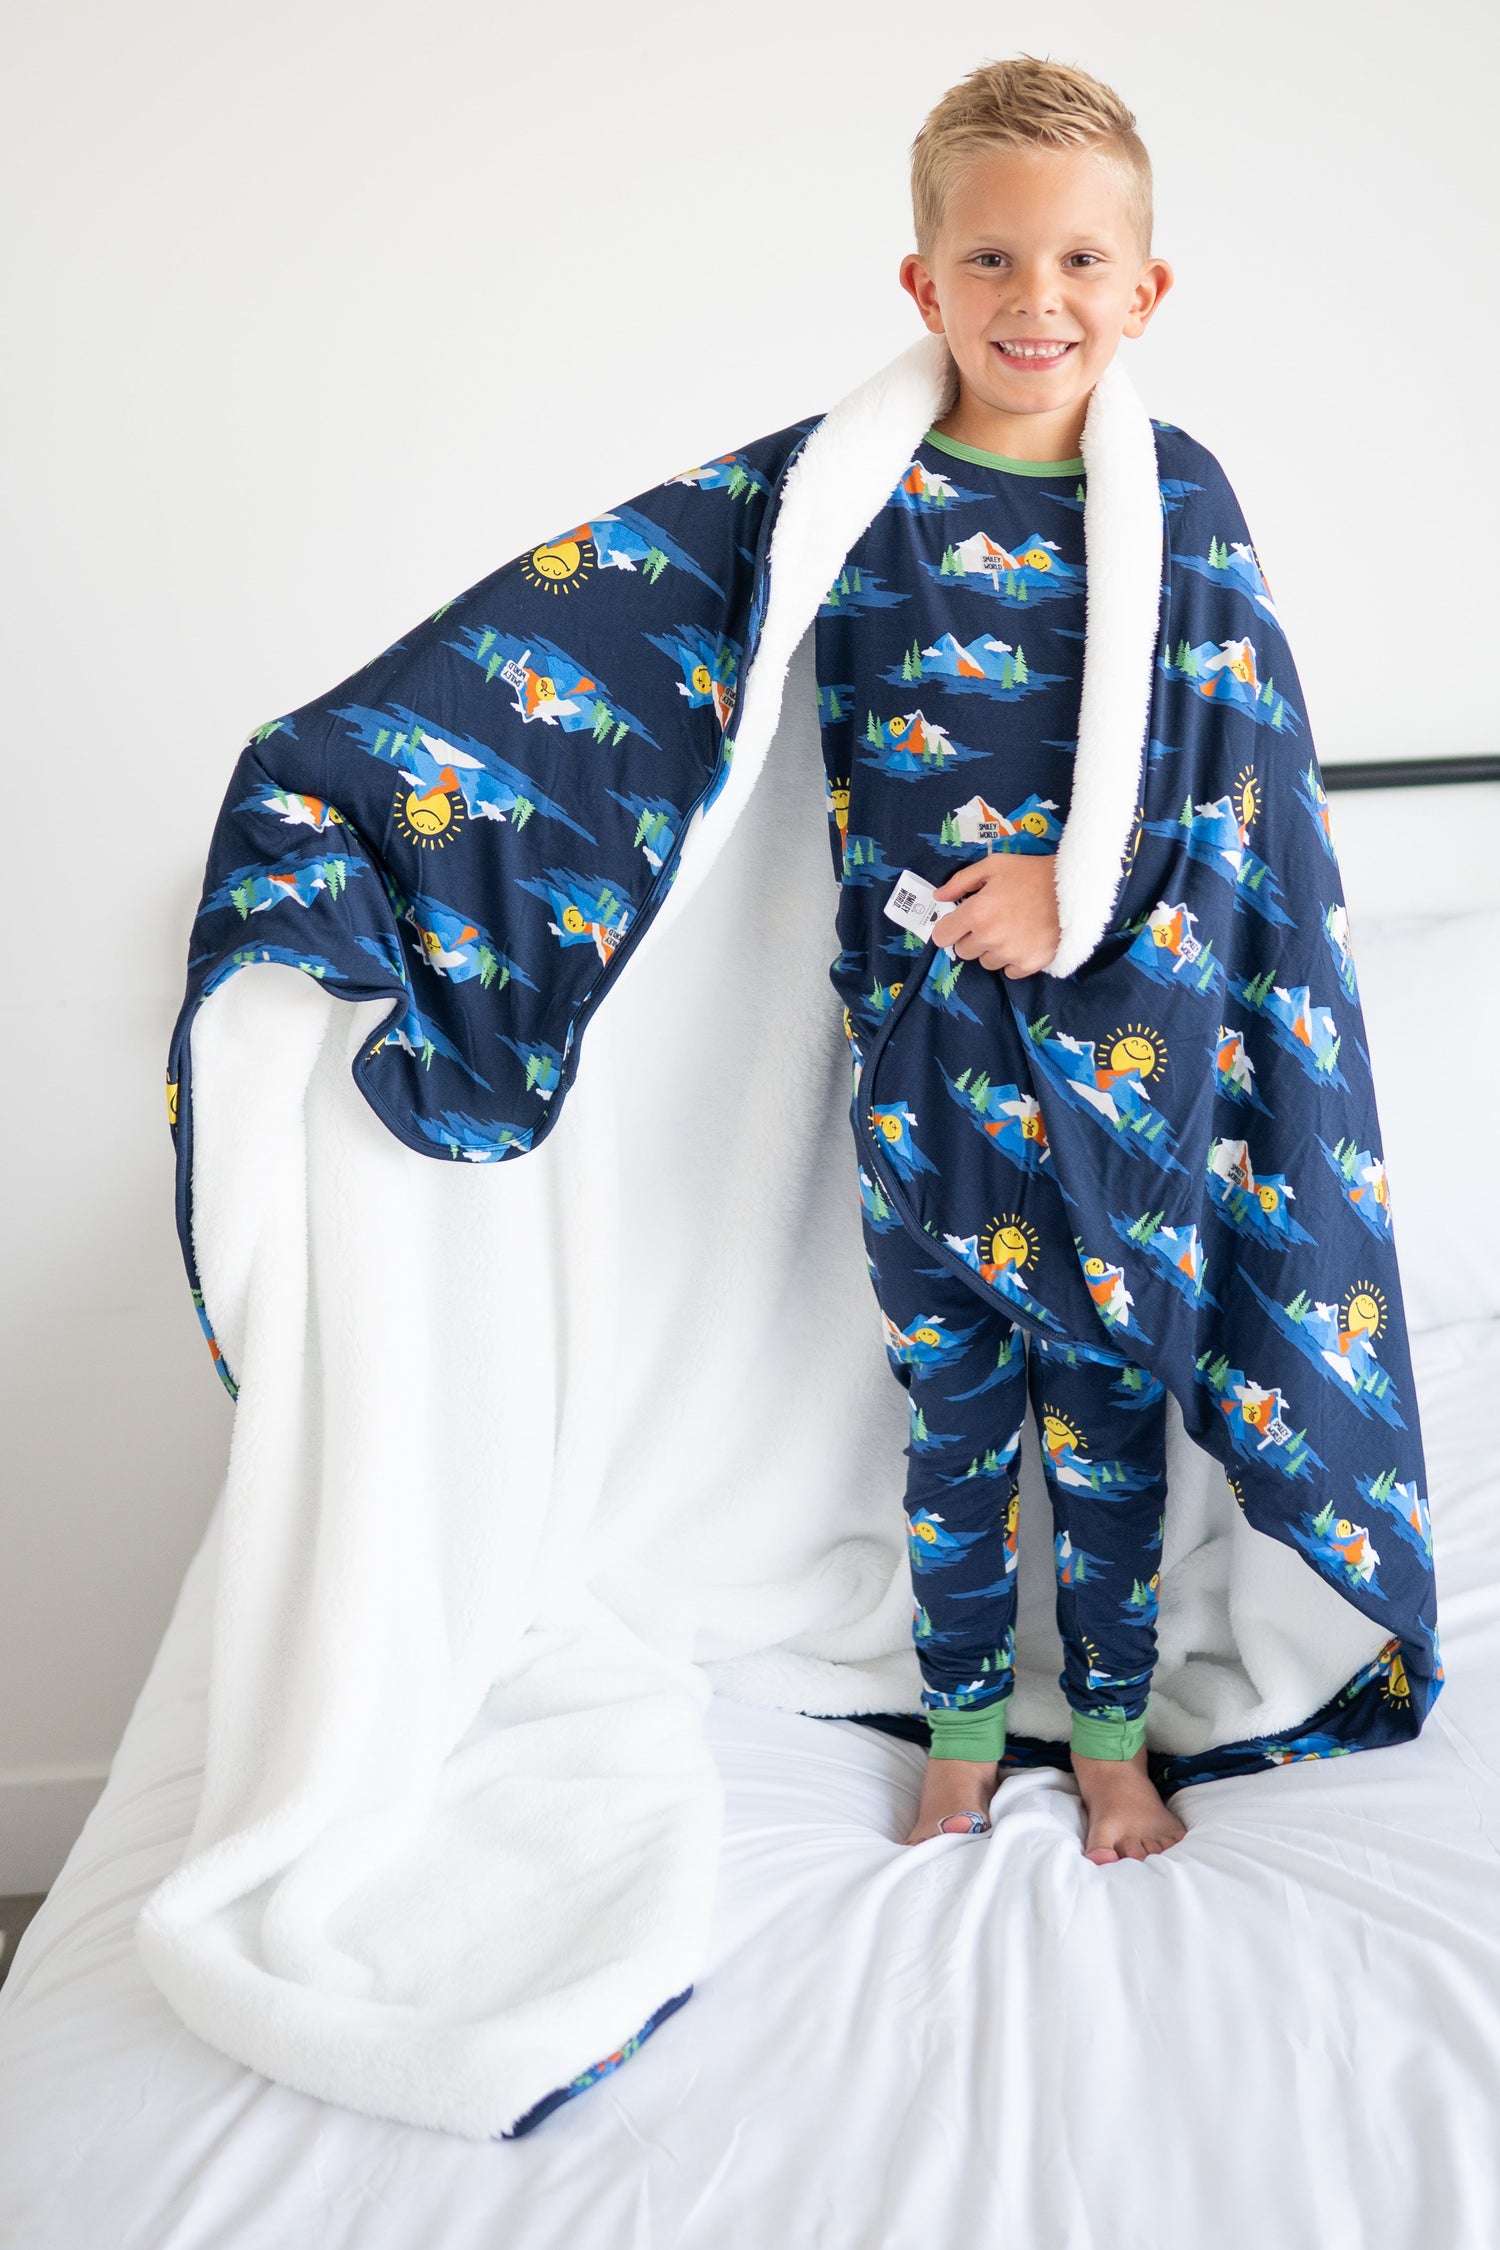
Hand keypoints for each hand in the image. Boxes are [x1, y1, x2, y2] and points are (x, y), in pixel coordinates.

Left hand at [930, 852, 1060, 977]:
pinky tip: (1023, 941)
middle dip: (971, 938)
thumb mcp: (994, 866)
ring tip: (1010, 930)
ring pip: (986, 962)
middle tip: (991, 921)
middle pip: (963, 952)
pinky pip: (1009, 972)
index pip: (943, 936)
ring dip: (992, 950)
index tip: (958, 924)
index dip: (948, 929)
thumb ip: (961, 881)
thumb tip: (938, 896)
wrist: (1074, 888)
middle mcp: (989, 937)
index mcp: (976, 913)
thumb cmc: (1031, 873)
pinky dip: (1013, 960)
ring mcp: (1010, 954)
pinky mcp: (1029, 964)